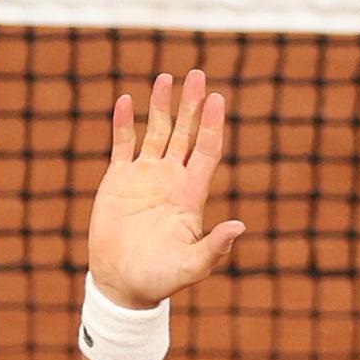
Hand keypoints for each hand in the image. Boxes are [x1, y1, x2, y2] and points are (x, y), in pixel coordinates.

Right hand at [88, 70, 245, 310]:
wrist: (123, 285)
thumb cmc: (160, 280)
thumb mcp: (192, 266)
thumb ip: (215, 247)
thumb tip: (240, 227)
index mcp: (190, 195)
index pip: (206, 151)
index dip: (212, 125)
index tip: (217, 99)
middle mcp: (170, 180)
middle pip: (185, 134)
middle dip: (191, 105)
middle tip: (197, 75)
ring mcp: (144, 178)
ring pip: (155, 132)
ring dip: (161, 106)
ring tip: (166, 78)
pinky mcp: (119, 181)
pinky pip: (123, 145)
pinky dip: (124, 124)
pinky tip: (127, 101)